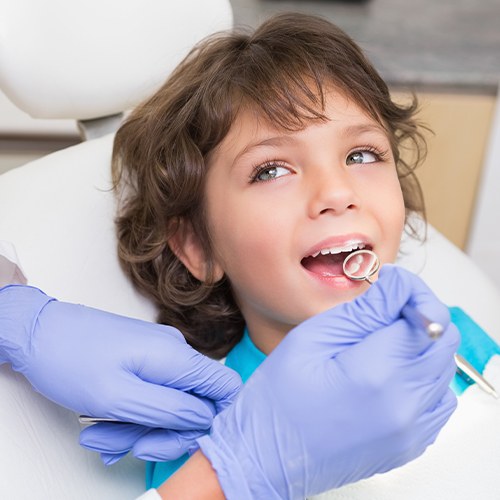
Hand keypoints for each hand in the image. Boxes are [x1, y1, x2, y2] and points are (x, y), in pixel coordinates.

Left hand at [0, 285, 241, 460]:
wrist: (37, 332)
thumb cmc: (69, 359)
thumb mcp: (119, 397)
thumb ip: (169, 410)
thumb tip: (205, 418)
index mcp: (176, 357)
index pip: (226, 387)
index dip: (214, 418)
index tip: (182, 437)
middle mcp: (173, 353)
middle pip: (193, 405)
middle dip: (162, 433)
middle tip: (129, 446)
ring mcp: (158, 356)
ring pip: (167, 405)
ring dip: (138, 429)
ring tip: (101, 436)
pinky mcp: (143, 361)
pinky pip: (150, 396)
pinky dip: (130, 416)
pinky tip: (103, 425)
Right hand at [197, 266, 459, 498]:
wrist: (267, 456)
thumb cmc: (278, 399)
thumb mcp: (313, 337)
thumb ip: (364, 310)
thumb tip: (398, 285)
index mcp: (376, 374)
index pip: (426, 316)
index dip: (410, 294)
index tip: (390, 290)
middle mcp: (404, 406)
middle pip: (443, 341)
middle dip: (418, 316)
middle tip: (382, 313)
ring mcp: (411, 430)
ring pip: (443, 368)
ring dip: (420, 346)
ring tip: (379, 345)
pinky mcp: (410, 444)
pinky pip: (437, 400)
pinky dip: (421, 377)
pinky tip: (388, 374)